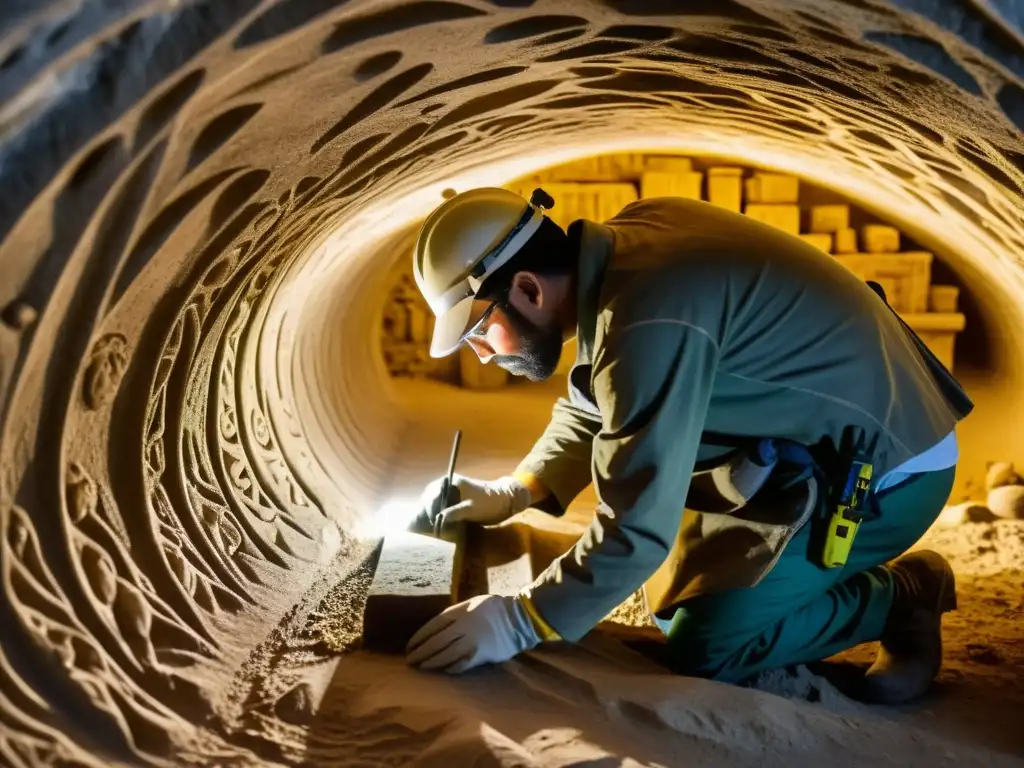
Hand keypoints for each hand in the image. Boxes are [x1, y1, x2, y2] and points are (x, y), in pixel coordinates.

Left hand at [406, 594, 540, 672]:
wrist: (521, 618)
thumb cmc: (495, 608)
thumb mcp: (473, 602)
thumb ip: (455, 614)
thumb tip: (436, 628)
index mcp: (461, 612)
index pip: (433, 626)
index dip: (419, 637)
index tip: (409, 645)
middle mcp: (464, 627)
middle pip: (436, 642)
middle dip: (421, 653)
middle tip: (409, 661)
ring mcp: (473, 642)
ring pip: (446, 656)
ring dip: (432, 663)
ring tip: (421, 668)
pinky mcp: (483, 655)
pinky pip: (462, 665)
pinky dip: (451, 669)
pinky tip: (443, 671)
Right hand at [415, 474, 529, 536]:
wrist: (505, 501)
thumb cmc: (488, 503)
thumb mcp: (470, 509)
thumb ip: (453, 513)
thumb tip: (437, 520)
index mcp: (450, 482)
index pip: (430, 495)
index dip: (428, 509)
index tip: (431, 523)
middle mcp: (447, 485)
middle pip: (429, 498)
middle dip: (427, 511)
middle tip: (429, 526)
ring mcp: (451, 492)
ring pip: (434, 502)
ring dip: (432, 513)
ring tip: (433, 526)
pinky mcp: (455, 500)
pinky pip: (441, 506)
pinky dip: (438, 514)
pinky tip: (438, 524)